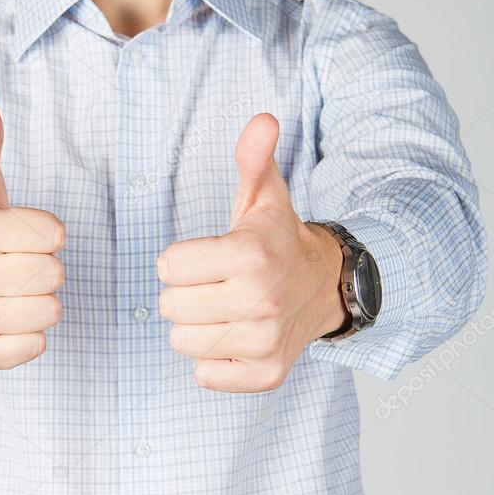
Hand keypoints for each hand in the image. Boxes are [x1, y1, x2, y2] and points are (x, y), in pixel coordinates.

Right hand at [0, 91, 65, 370]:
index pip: (54, 236)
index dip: (44, 234)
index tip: (19, 235)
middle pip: (55, 275)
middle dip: (42, 268)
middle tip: (12, 265)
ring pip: (50, 312)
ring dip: (38, 303)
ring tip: (9, 292)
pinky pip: (36, 348)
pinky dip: (27, 337)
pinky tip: (4, 319)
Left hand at [156, 114, 348, 391]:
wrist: (326, 285)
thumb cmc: (278, 239)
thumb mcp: (264, 194)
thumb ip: (252, 157)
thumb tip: (263, 119)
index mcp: (249, 254)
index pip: (166, 266)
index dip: (180, 259)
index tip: (208, 255)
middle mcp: (259, 301)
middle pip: (169, 307)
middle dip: (185, 292)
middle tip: (216, 283)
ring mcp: (264, 341)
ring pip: (182, 342)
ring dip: (196, 326)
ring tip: (226, 308)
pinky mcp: (267, 374)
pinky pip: (205, 375)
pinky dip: (214, 360)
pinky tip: (236, 335)